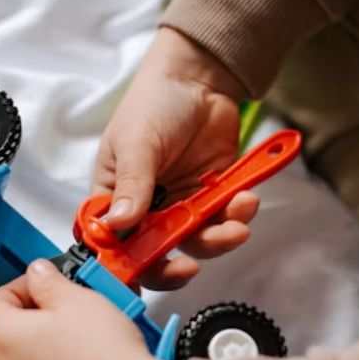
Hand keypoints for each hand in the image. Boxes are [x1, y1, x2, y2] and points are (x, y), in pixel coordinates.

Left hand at [0, 260, 190, 359]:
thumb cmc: (102, 352)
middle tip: (67, 310)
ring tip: (82, 341)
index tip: (47, 284)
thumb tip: (37, 273)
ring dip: (43, 349)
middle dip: (32, 319)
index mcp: (2, 337)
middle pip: (5, 336)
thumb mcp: (78, 299)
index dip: (19, 288)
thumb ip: (49, 282)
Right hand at [95, 26, 260, 289]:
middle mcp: (146, 210)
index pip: (111, 245)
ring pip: (196, 242)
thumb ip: (132, 185)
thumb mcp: (136, 142)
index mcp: (114, 198)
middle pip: (155, 255)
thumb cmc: (153, 103)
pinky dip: (238, 216)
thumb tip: (119, 225)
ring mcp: (181, 205)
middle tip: (190, 269)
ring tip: (237, 223)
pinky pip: (224, 219)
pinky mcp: (213, 196)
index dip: (121, 268)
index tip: (137, 280)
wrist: (200, 79)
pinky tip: (247, 200)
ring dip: (218, 239)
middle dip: (174, 267)